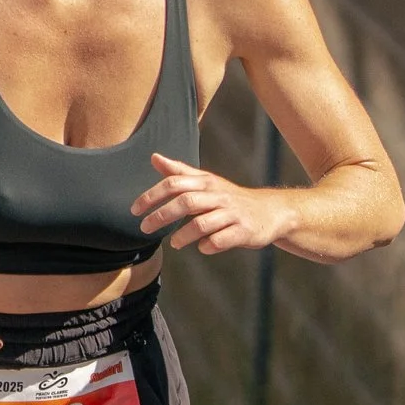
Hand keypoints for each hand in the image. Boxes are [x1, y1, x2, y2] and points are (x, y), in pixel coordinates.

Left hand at [132, 153, 287, 257]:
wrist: (270, 211)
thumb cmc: (230, 198)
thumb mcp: (206, 182)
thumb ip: (180, 172)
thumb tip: (154, 157)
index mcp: (206, 182)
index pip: (174, 183)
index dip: (152, 195)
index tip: (134, 210)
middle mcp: (218, 195)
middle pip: (186, 202)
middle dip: (162, 215)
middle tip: (144, 228)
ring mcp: (232, 213)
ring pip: (203, 223)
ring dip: (184, 234)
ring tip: (174, 243)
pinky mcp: (243, 231)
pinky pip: (221, 240)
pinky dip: (209, 245)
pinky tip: (203, 247)